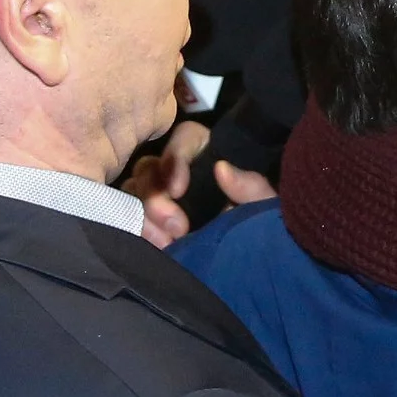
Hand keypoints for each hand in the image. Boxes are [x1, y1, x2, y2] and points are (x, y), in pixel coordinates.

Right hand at [124, 119, 275, 248]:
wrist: (255, 257)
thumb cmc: (262, 222)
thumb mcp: (263, 205)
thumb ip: (250, 186)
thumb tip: (221, 168)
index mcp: (209, 154)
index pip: (184, 139)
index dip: (174, 160)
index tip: (178, 190)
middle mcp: (180, 171)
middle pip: (150, 168)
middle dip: (155, 197)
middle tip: (177, 226)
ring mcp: (162, 197)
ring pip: (134, 192)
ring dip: (145, 216)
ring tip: (167, 240)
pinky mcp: (153, 223)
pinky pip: (133, 218)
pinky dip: (141, 231)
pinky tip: (159, 246)